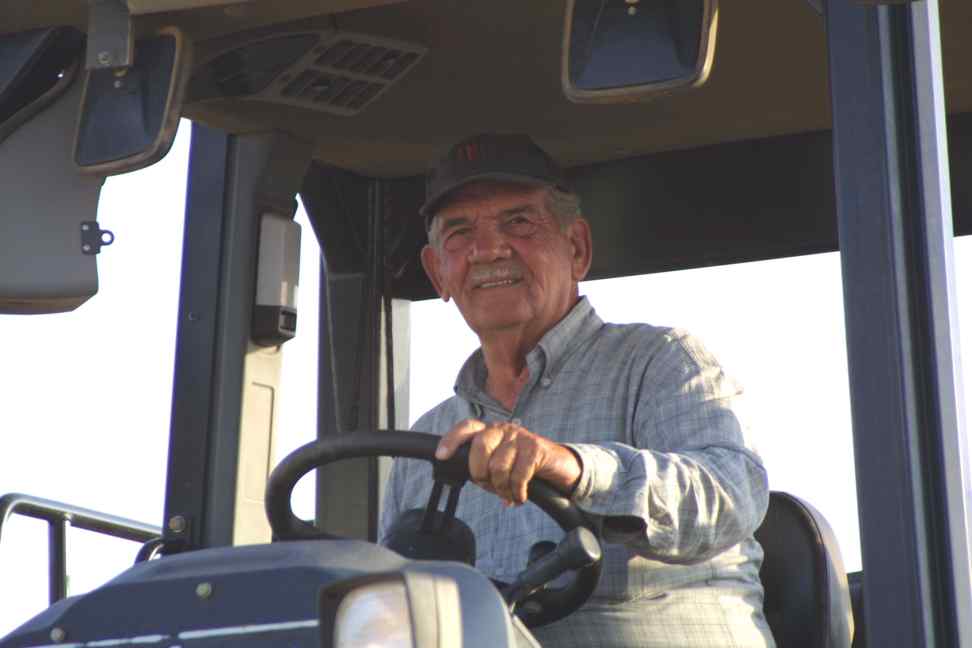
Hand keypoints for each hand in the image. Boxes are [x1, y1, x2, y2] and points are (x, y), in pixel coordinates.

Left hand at [435, 419, 581, 505]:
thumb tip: (473, 480)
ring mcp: (520, 436)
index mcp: (490, 431)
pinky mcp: (535, 447)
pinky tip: (520, 496)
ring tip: (509, 494)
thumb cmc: (522, 466)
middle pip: (480, 447)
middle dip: (481, 474)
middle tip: (490, 486)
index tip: (441, 456)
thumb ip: (483, 468)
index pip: (467, 428)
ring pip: (498, 466)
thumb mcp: (500, 464)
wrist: (558, 464)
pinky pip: (518, 475)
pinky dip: (517, 492)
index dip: (452, 440)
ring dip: (502, 488)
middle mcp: (503, 429)